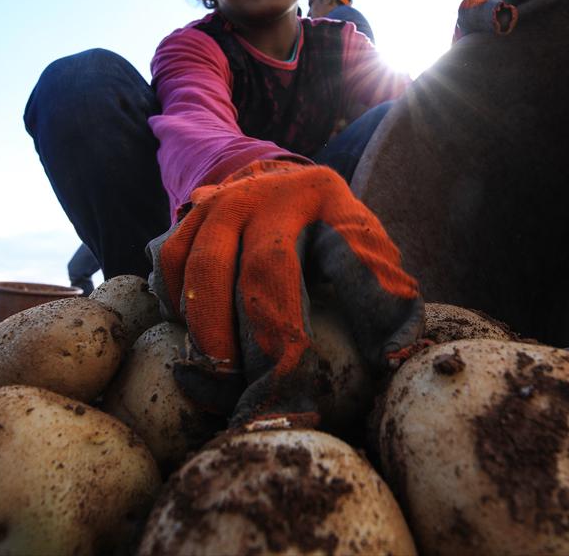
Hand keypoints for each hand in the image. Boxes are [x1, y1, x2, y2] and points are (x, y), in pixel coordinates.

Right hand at [147, 159, 423, 424]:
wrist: (276, 182)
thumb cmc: (326, 232)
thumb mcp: (362, 244)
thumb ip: (381, 288)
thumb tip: (396, 355)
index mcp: (329, 198)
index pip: (350, 253)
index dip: (360, 305)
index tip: (354, 358)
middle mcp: (275, 193)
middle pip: (268, 268)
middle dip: (265, 333)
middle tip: (264, 386)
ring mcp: (227, 199)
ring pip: (206, 265)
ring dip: (210, 328)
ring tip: (222, 377)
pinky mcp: (190, 212)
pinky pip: (172, 262)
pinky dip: (177, 304)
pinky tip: (192, 341)